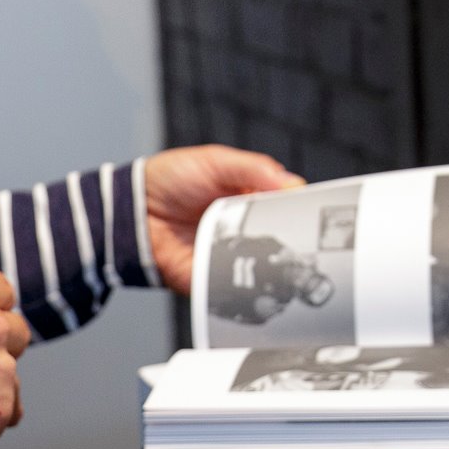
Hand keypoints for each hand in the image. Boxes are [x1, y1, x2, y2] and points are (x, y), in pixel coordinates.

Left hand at [143, 145, 302, 294]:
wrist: (132, 211)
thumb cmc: (170, 180)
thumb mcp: (216, 161)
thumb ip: (254, 169)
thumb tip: (294, 183)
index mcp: (249, 198)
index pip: (286, 207)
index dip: (301, 210)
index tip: (316, 213)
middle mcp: (244, 229)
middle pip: (280, 240)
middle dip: (291, 241)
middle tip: (302, 238)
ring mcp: (230, 255)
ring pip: (264, 267)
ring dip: (272, 265)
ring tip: (283, 260)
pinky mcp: (214, 279)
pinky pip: (237, 286)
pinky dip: (246, 285)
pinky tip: (254, 277)